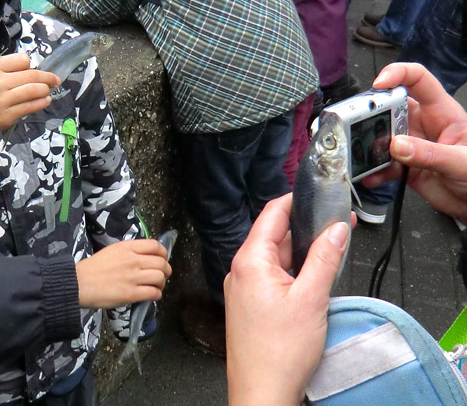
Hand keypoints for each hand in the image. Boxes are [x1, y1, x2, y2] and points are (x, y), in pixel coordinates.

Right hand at [0, 53, 59, 139]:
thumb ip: (5, 68)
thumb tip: (32, 68)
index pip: (22, 60)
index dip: (31, 65)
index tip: (36, 69)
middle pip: (31, 75)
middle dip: (48, 77)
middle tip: (55, 79)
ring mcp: (2, 101)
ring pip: (33, 91)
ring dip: (46, 90)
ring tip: (48, 90)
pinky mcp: (6, 116)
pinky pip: (30, 107)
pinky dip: (41, 102)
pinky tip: (45, 100)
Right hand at [75, 239, 171, 308]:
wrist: (79, 283)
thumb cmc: (93, 268)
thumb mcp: (112, 251)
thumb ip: (129, 252)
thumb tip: (145, 257)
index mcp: (127, 247)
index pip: (156, 246)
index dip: (164, 253)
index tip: (162, 259)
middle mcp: (132, 260)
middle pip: (161, 263)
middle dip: (166, 270)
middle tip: (162, 276)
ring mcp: (132, 277)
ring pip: (160, 277)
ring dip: (162, 283)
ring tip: (156, 286)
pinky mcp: (131, 293)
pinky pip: (153, 293)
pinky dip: (156, 295)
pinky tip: (152, 295)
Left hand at [224, 194, 348, 405]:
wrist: (262, 393)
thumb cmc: (279, 351)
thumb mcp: (311, 299)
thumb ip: (324, 259)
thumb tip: (337, 228)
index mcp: (249, 260)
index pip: (271, 214)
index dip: (295, 200)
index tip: (318, 193)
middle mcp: (241, 270)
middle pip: (274, 236)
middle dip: (304, 228)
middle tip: (336, 223)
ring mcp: (244, 288)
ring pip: (275, 258)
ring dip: (301, 251)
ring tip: (330, 247)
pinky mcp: (251, 305)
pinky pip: (273, 277)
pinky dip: (293, 271)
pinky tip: (313, 276)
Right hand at [366, 63, 466, 218]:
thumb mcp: (462, 162)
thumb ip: (431, 154)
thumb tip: (397, 145)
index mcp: (441, 112)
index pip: (418, 80)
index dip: (397, 74)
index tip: (378, 85)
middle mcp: (422, 124)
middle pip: (390, 107)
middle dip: (372, 114)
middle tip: (359, 125)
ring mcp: (411, 144)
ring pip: (381, 136)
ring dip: (369, 145)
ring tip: (362, 155)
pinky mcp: (404, 165)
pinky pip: (382, 164)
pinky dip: (373, 171)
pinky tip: (371, 177)